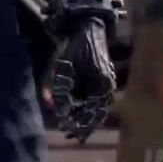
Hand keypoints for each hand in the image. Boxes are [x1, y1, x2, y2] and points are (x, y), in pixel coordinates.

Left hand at [49, 19, 116, 141]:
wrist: (87, 27)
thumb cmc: (76, 47)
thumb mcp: (65, 69)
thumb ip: (61, 89)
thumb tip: (57, 109)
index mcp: (102, 88)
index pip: (92, 114)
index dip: (80, 125)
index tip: (68, 133)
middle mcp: (106, 88)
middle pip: (94, 112)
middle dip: (80, 122)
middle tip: (67, 133)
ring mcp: (103, 83)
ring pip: (92, 105)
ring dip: (79, 113)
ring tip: (67, 123)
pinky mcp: (99, 77)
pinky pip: (90, 95)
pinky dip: (81, 102)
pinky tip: (71, 106)